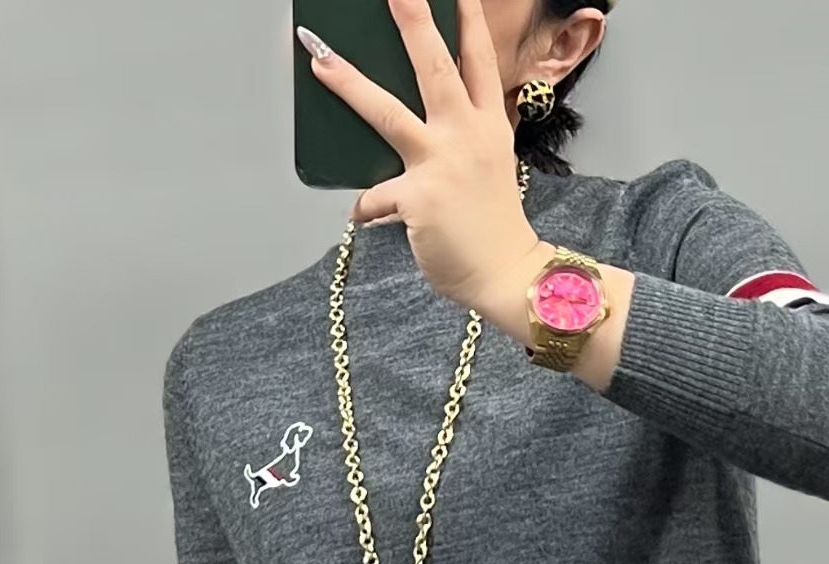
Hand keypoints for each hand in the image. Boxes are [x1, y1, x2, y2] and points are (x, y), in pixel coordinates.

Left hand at [297, 0, 548, 311]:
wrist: (508, 274)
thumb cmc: (494, 228)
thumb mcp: (490, 169)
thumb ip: (462, 141)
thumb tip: (417, 134)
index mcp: (488, 126)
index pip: (479, 62)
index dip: (470, 21)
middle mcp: (466, 136)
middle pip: (434, 66)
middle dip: (413, 19)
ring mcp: (442, 164)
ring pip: (387, 113)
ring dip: (350, 83)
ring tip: (320, 59)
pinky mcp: (418, 198)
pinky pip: (374, 197)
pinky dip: (366, 208)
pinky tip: (365, 216)